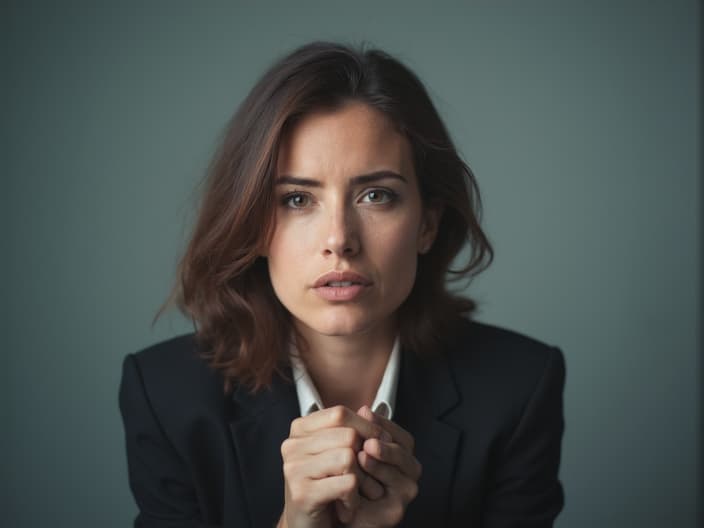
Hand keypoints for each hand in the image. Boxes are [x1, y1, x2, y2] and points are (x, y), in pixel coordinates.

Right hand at [279, 405, 388, 527]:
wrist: (306, 527)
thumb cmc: (325, 486)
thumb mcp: (335, 453)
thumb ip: (348, 430)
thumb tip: (368, 409)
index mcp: (299, 429)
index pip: (340, 413)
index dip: (365, 426)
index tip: (379, 440)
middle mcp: (292, 445)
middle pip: (348, 436)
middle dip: (366, 455)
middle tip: (367, 474)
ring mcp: (294, 469)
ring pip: (348, 458)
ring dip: (360, 480)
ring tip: (353, 492)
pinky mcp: (302, 493)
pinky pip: (347, 484)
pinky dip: (354, 498)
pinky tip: (346, 506)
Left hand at [346, 406, 421, 527]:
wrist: (338, 510)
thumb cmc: (349, 475)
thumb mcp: (356, 448)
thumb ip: (363, 431)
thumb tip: (364, 409)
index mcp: (403, 454)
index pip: (401, 436)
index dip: (384, 423)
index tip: (364, 413)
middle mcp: (409, 473)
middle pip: (403, 454)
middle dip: (384, 447)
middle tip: (368, 442)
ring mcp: (404, 493)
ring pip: (394, 475)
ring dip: (375, 466)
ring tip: (360, 458)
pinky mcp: (393, 512)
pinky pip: (383, 496)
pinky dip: (369, 487)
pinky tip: (354, 479)